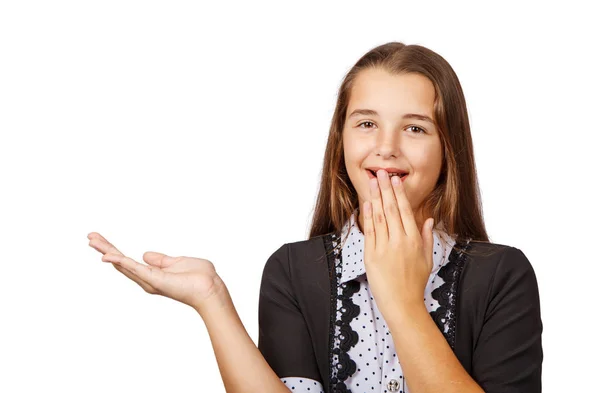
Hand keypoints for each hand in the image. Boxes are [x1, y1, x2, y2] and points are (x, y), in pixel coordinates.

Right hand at [87, 232, 226, 313]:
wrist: (210, 288)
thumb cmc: (200, 278)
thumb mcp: (178, 262)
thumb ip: (161, 259)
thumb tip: (145, 254)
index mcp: (152, 273)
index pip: (127, 260)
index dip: (113, 250)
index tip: (99, 239)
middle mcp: (147, 278)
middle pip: (120, 262)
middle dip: (105, 248)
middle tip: (89, 236)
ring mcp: (149, 279)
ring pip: (123, 264)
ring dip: (107, 251)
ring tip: (92, 240)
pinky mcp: (154, 279)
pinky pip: (134, 268)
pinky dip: (120, 262)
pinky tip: (108, 255)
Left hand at [361, 169, 434, 319]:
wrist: (402, 304)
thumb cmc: (415, 283)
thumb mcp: (427, 259)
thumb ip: (428, 237)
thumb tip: (429, 219)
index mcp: (414, 240)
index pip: (405, 210)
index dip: (398, 193)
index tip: (394, 180)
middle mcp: (400, 241)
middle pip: (391, 209)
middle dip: (385, 189)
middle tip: (380, 173)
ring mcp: (385, 247)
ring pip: (379, 217)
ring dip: (375, 197)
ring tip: (372, 182)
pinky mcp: (372, 255)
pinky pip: (369, 231)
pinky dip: (367, 216)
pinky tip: (366, 203)